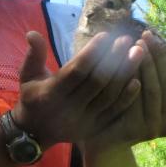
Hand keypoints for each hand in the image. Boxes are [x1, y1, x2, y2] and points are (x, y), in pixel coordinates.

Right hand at [11, 31, 144, 148]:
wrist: (35, 133)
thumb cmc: (32, 97)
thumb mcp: (27, 75)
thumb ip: (34, 54)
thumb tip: (32, 32)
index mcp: (51, 94)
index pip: (76, 71)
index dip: (92, 53)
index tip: (105, 35)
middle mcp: (69, 110)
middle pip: (97, 82)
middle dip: (114, 59)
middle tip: (126, 40)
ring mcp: (84, 122)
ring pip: (110, 96)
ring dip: (125, 73)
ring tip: (138, 52)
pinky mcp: (95, 130)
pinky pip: (115, 113)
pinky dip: (127, 97)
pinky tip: (137, 79)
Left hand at [89, 30, 165, 145]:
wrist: (103, 138)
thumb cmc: (122, 107)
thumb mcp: (141, 88)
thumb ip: (153, 71)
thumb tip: (163, 40)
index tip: (155, 34)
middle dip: (159, 55)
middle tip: (146, 36)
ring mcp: (157, 127)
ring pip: (156, 88)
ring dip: (148, 63)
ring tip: (137, 43)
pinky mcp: (140, 129)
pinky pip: (138, 98)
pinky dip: (134, 78)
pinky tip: (125, 61)